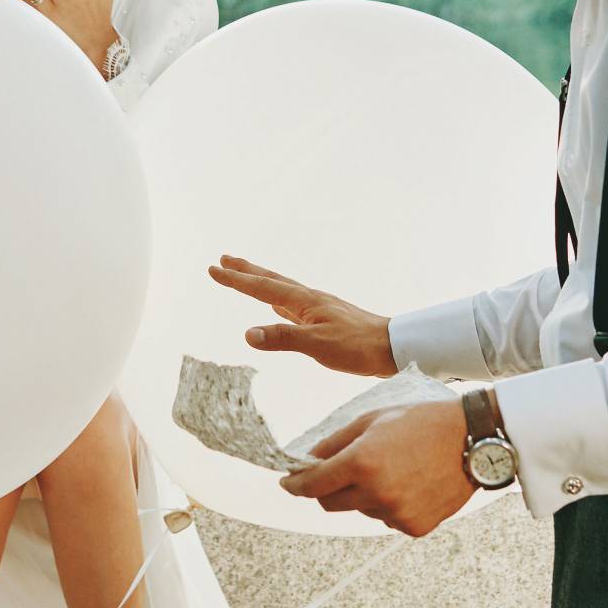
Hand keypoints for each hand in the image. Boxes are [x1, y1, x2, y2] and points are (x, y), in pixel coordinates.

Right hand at [204, 256, 397, 377]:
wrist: (393, 348)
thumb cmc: (358, 347)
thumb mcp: (317, 345)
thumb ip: (282, 338)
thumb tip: (248, 334)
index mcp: (305, 302)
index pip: (262, 288)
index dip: (237, 280)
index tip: (213, 269)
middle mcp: (310, 300)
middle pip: (271, 280)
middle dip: (247, 270)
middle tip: (224, 259)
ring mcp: (319, 309)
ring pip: (282, 292)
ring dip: (262, 283)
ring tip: (247, 277)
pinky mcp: (326, 321)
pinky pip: (293, 307)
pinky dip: (278, 303)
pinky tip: (278, 309)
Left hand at [279, 401, 475, 537]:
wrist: (473, 440)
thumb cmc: (422, 422)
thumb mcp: (372, 420)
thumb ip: (335, 442)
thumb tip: (307, 460)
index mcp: (362, 462)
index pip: (313, 484)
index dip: (295, 484)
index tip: (288, 483)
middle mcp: (376, 492)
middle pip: (330, 503)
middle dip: (325, 489)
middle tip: (335, 473)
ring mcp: (396, 513)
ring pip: (361, 509)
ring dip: (363, 494)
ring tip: (391, 469)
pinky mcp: (413, 526)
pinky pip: (386, 518)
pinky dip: (388, 504)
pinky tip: (408, 483)